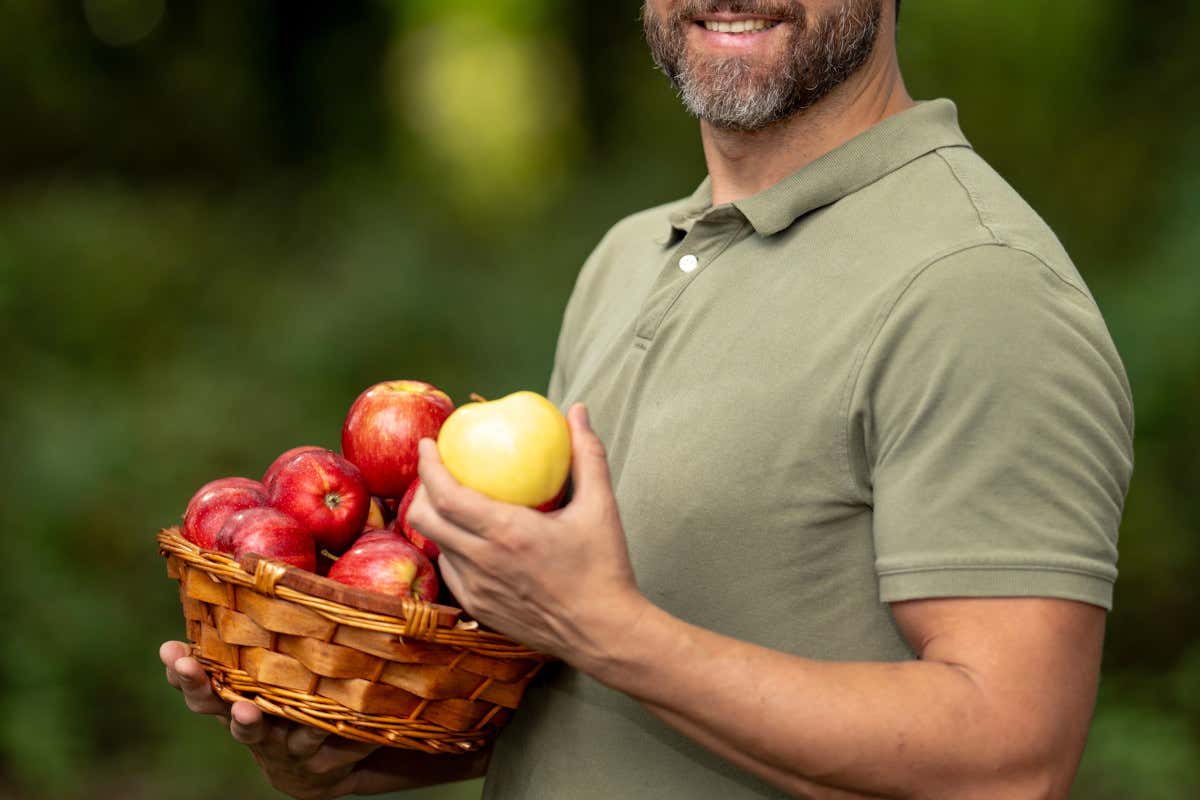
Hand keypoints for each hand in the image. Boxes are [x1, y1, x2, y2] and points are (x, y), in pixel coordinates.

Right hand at [159, 641, 376, 798]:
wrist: (320, 765)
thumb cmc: (295, 699)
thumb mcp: (278, 670)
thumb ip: (267, 639)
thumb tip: (267, 575)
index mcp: (234, 691)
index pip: (199, 677)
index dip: (181, 666)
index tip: (168, 649)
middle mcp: (244, 716)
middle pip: (212, 703)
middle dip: (197, 684)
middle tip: (185, 665)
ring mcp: (271, 739)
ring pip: (252, 731)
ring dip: (246, 721)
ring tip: (244, 711)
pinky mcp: (305, 756)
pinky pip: (312, 740)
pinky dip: (320, 730)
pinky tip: (326, 722)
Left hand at [407, 403, 648, 670]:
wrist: (603, 633)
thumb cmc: (604, 568)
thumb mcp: (600, 507)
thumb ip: (587, 455)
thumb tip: (579, 411)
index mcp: (507, 533)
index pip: (446, 494)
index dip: (428, 465)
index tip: (427, 444)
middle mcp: (483, 562)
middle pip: (425, 519)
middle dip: (419, 489)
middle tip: (434, 471)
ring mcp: (477, 590)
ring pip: (437, 546)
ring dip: (436, 520)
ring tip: (450, 502)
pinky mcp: (480, 609)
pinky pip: (453, 571)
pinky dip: (453, 548)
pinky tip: (471, 539)